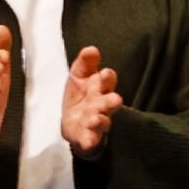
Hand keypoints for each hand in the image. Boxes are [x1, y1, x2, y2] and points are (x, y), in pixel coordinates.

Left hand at [63, 43, 121, 160]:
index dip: (106, 77)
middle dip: (110, 101)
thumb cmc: (81, 96)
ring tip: (96, 119)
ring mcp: (96, 121)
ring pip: (101, 120)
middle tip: (115, 99)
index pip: (106, 80)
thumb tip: (91, 49)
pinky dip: (90, 140)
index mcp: (99, 88)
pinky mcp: (88, 136)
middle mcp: (101, 105)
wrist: (74, 123)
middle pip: (108, 102)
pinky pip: (91, 139)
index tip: (104, 73)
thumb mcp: (79, 76)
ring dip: (100, 120)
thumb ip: (85, 63)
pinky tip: (88, 140)